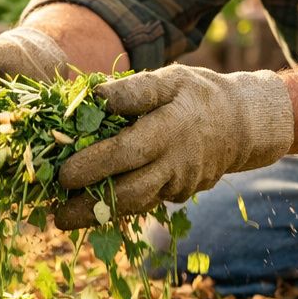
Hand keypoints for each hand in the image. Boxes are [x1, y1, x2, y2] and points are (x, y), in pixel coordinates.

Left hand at [53, 65, 293, 228]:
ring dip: (100, 215)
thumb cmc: (197, 95)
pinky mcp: (179, 195)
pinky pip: (145, 203)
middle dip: (90, 206)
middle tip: (55, 214)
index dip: (94, 165)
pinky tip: (90, 209)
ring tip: (65, 218)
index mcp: (171, 129)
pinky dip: (117, 208)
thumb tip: (93, 96)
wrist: (242, 125)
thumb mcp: (171, 80)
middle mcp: (176, 163)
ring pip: (137, 205)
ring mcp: (180, 184)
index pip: (128, 152)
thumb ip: (133, 90)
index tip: (62, 175)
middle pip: (130, 191)